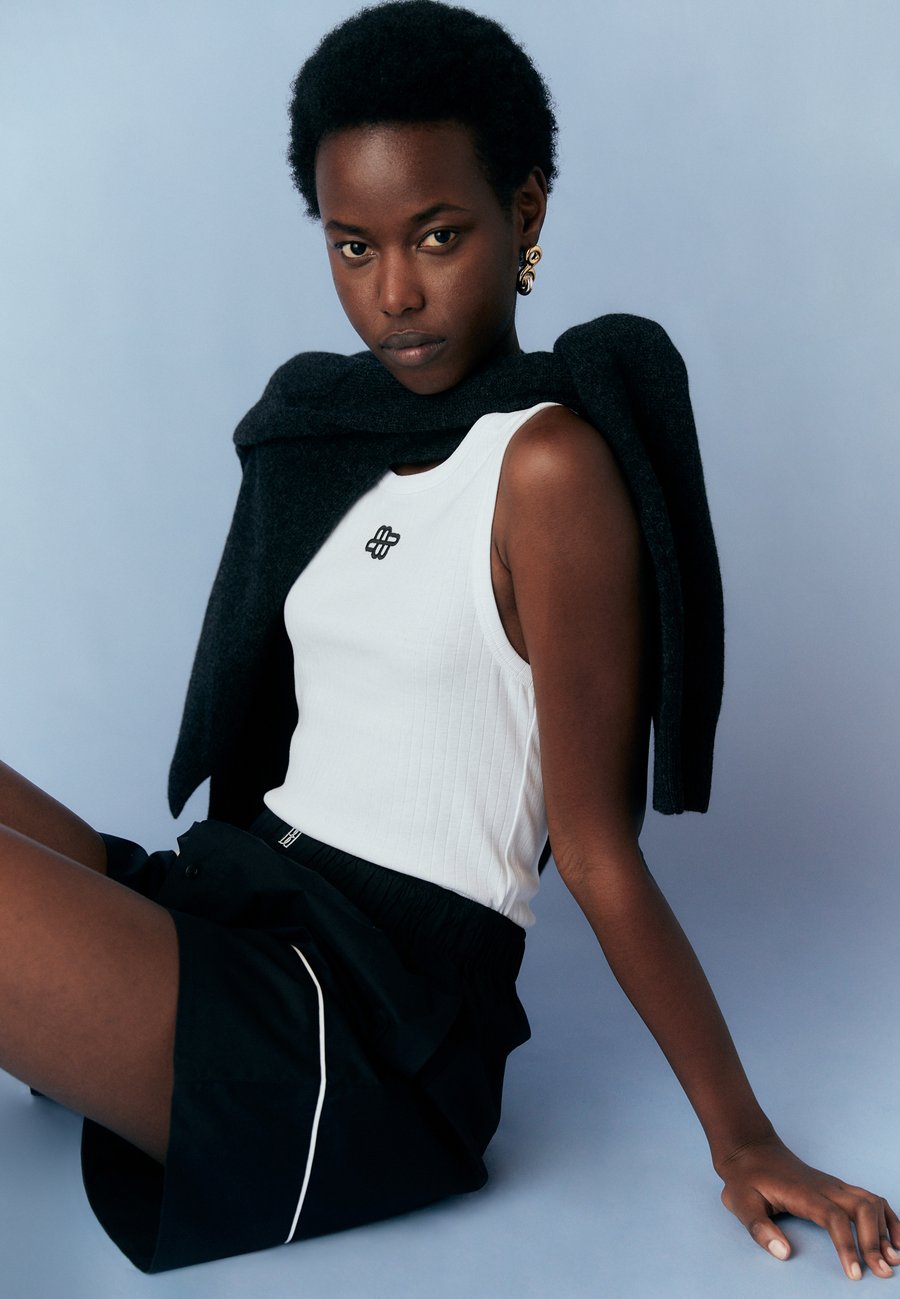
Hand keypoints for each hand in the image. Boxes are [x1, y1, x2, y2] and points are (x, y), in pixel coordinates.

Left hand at [718, 1135, 899, 1279]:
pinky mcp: (837, 1187)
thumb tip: (784, 1253)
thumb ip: (759, 1229)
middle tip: (882, 1272)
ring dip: (885, 1229)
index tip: (855, 1274)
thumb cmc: (746, 1180)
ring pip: (869, 1201)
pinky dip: (886, 1217)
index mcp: (802, 1193)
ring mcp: (832, 1184)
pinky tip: (894, 1238)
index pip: (834, 1217)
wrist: (750, 1150)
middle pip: (861, 1208)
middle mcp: (824, 1186)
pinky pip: (869, 1198)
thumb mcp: (740, 1203)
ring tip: (894, 1259)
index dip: (847, 1245)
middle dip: (875, 1241)